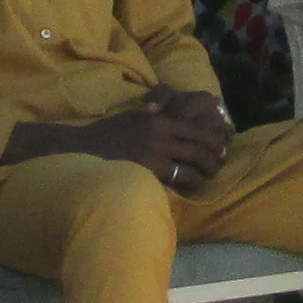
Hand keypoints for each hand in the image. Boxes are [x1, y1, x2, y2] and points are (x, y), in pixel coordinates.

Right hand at [83, 92, 232, 188]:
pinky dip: (190, 181)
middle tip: (220, 164)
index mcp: (157, 119)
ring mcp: (154, 152)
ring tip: (209, 176)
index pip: (194, 128)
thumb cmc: (108, 134)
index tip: (220, 146)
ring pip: (192, 162)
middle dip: (214, 157)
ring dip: (205, 171)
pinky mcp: (148, 170)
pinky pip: (178, 176)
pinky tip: (193, 184)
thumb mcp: (134, 117)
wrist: (83, 149)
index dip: (212, 139)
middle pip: (198, 145)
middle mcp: (159, 133)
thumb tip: (175, 120)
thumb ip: (155, 118)